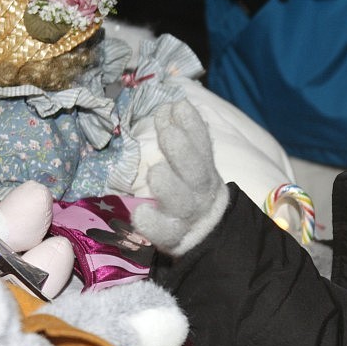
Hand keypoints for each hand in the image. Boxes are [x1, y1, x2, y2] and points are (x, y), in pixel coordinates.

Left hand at [132, 99, 228, 255]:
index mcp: (205, 173)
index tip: (177, 106)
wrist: (205, 236)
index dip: (193, 127)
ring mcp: (187, 217)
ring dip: (170, 186)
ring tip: (156, 171)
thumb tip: (173, 106)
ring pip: (182, 202)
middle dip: (184, 152)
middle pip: (197, 173)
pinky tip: (140, 213)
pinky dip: (153, 224)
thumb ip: (185, 137)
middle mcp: (200, 193)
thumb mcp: (195, 166)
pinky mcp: (172, 239)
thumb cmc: (191, 194)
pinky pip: (164, 233)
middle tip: (169, 132)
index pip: (203, 148)